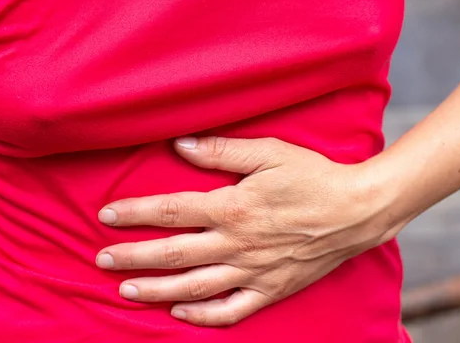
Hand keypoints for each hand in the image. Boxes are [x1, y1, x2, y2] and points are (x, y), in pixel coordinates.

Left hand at [96, 137, 394, 325]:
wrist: (357, 210)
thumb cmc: (315, 177)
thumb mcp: (270, 152)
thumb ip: (224, 150)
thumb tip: (181, 144)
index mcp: (233, 207)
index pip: (172, 211)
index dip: (136, 213)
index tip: (107, 215)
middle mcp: (237, 243)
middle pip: (174, 253)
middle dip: (133, 257)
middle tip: (102, 261)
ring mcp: (254, 270)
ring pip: (195, 285)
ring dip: (157, 290)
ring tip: (127, 291)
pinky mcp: (273, 287)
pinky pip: (233, 309)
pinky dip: (204, 315)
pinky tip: (181, 313)